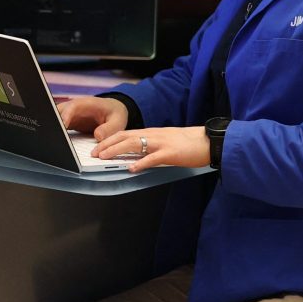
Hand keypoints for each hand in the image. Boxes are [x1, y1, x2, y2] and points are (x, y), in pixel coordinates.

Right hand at [56, 96, 128, 139]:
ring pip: (55, 119)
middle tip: (51, 135)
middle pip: (58, 111)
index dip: (66, 115)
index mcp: (87, 104)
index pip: (73, 106)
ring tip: (51, 141)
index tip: (62, 125)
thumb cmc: (114, 114)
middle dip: (53, 121)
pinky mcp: (68, 122)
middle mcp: (75, 108)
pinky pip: (58, 127)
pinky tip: (56, 143)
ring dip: (52, 128)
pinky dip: (56, 134)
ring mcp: (69, 115)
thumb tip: (98, 137)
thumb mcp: (117, 122)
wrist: (112, 111)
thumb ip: (109, 129)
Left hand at [92, 125, 208, 171]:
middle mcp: (153, 135)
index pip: (125, 133)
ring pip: (134, 144)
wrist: (209, 140)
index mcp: (152, 133)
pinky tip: (131, 168)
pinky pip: (153, 158)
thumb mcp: (166, 141)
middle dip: (106, 144)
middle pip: (125, 136)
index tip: (97, 146)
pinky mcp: (171, 153)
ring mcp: (161, 143)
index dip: (109, 139)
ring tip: (104, 157)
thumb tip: (136, 156)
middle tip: (94, 153)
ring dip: (116, 150)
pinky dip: (140, 163)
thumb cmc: (189, 143)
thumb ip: (151, 147)